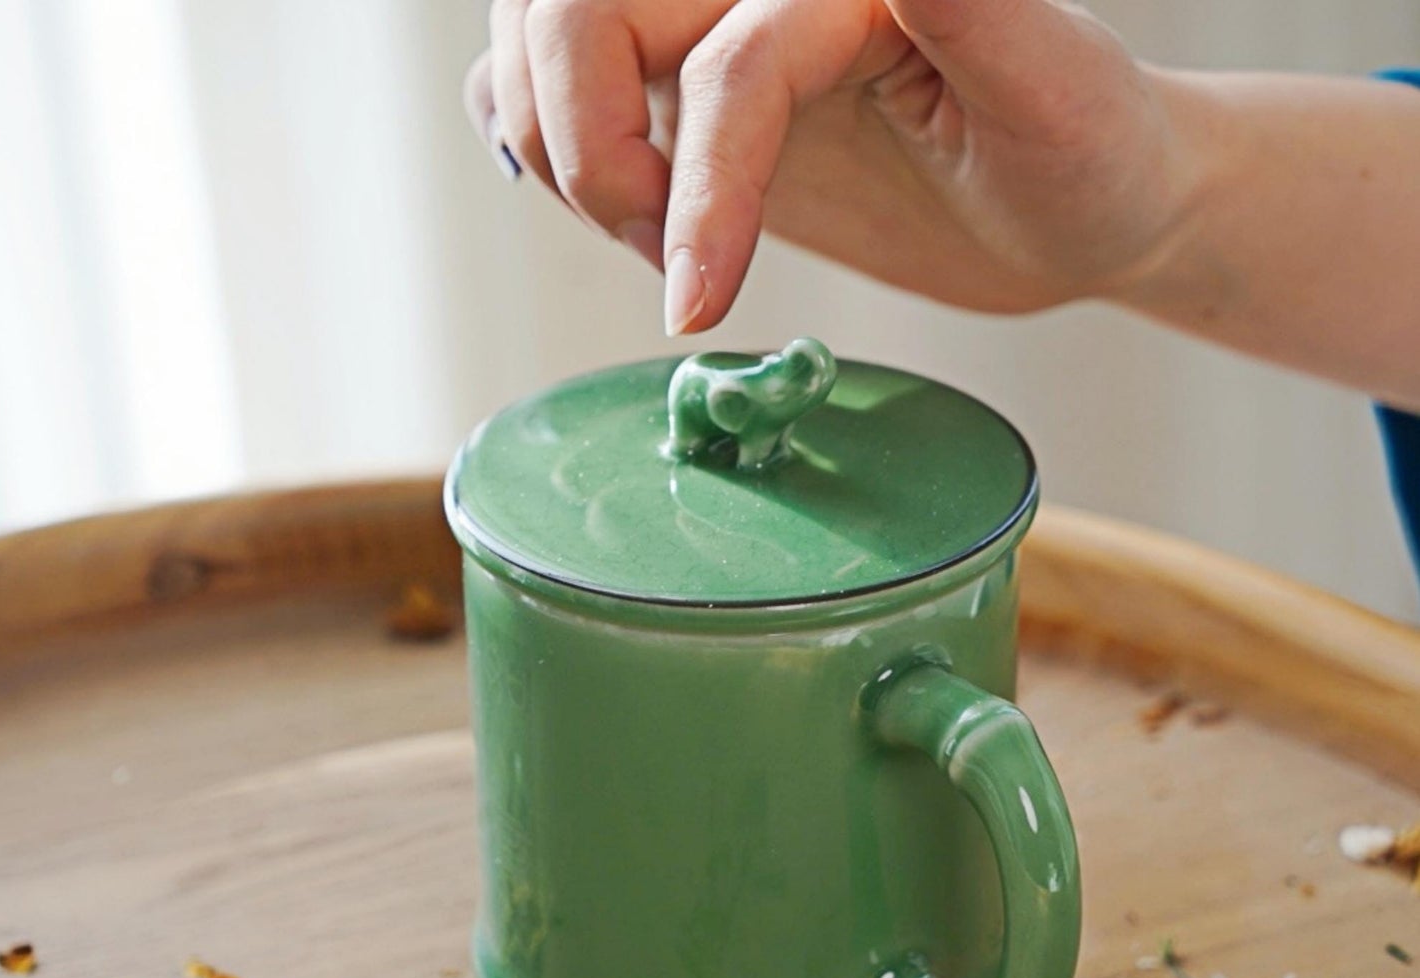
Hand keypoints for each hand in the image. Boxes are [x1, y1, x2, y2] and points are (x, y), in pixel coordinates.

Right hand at [465, 0, 1201, 334]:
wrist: (1075, 199)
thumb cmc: (1084, 155)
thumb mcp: (1056, 94)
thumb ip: (979, 8)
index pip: (726, 61)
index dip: (699, 186)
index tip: (698, 304)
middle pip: (577, 8)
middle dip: (587, 145)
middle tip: (663, 260)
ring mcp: (719, 24)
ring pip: (543, 34)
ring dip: (560, 148)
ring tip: (654, 243)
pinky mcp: (695, 81)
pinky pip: (554, 71)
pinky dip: (537, 132)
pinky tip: (619, 201)